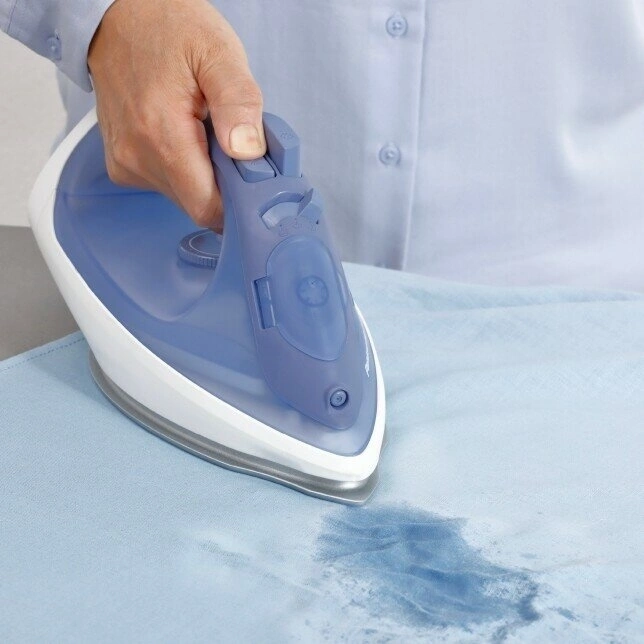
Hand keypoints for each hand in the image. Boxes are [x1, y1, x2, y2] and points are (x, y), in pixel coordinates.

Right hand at [88, 0, 264, 228]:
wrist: (119, 13)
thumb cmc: (169, 27)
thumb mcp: (218, 52)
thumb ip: (238, 103)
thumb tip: (247, 152)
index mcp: (161, 134)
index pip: (207, 207)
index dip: (238, 202)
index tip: (254, 179)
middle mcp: (137, 157)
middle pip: (197, 204)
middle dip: (224, 184)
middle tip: (233, 143)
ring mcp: (126, 163)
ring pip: (183, 197)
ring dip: (205, 175)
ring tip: (206, 131)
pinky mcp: (122, 164)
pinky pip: (166, 185)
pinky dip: (184, 169)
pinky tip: (185, 135)